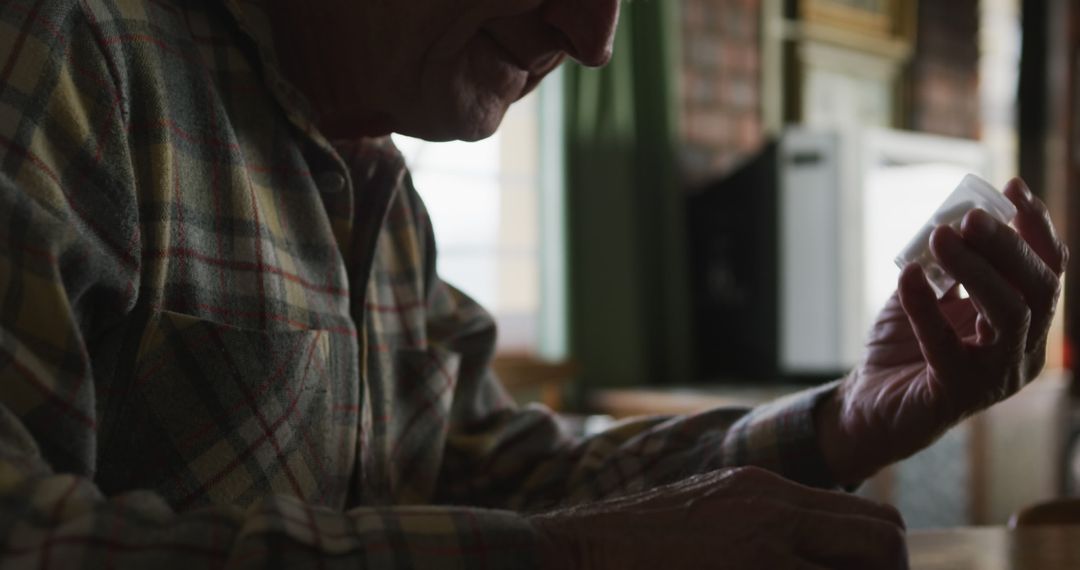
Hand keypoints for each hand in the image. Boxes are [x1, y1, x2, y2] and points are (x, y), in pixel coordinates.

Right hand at [530, 467, 906, 568]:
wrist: (575, 553)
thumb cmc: (635, 550)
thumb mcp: (710, 520)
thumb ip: (764, 531)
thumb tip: (814, 557)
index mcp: (768, 490)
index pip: (871, 519)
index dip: (880, 564)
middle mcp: (774, 505)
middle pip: (887, 540)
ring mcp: (760, 542)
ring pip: (868, 564)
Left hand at [817, 178, 1068, 483]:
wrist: (868, 405)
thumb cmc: (904, 349)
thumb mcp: (932, 297)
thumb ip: (947, 265)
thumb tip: (954, 218)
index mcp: (1024, 326)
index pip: (1048, 272)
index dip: (1037, 229)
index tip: (1013, 188)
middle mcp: (1022, 353)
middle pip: (1039, 290)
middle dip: (1009, 246)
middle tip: (971, 217)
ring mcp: (995, 377)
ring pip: (1011, 315)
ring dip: (978, 269)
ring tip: (941, 237)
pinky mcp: (957, 394)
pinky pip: (947, 344)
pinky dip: (926, 306)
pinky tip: (908, 275)